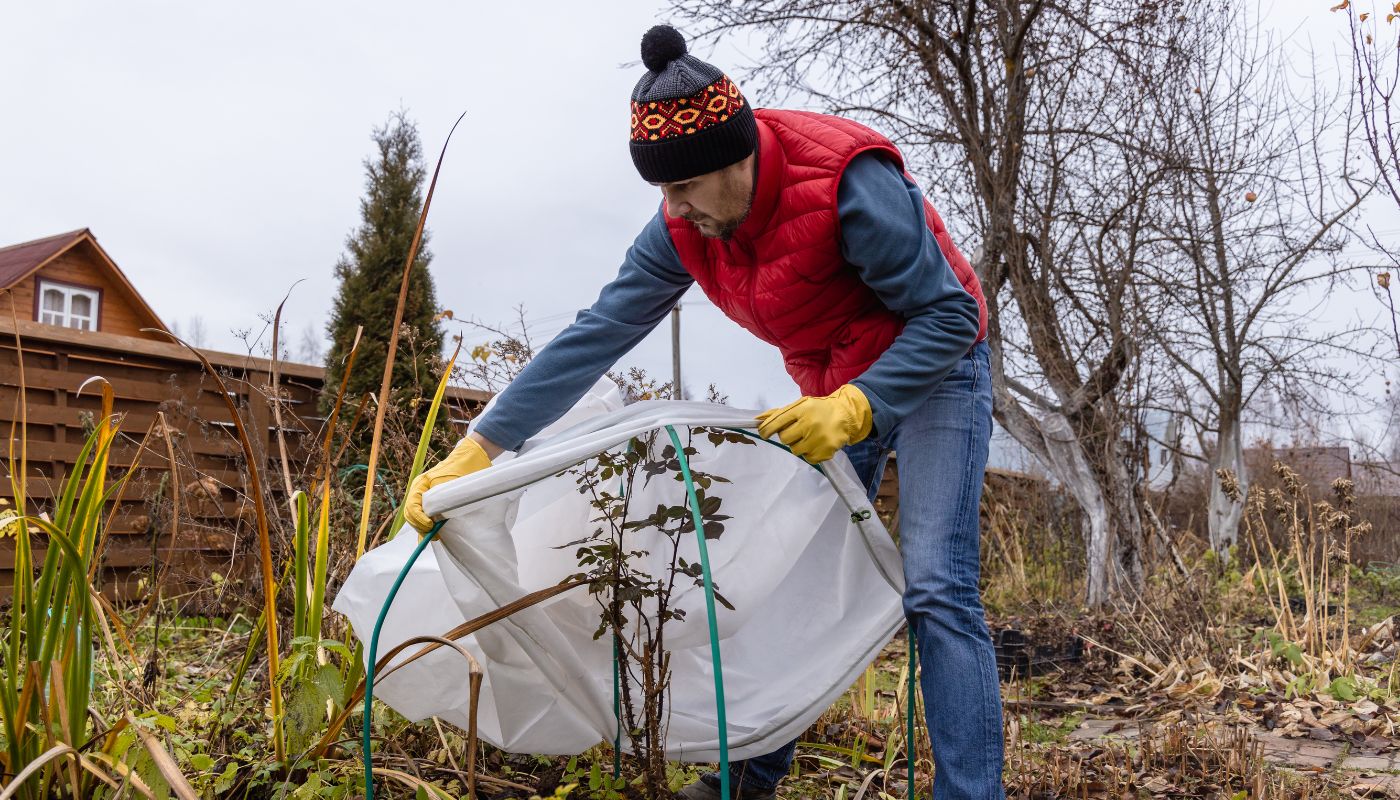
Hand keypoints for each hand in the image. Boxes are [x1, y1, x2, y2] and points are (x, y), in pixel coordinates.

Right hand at [404, 436, 492, 533]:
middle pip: (411, 514)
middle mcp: (419, 491)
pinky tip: (432, 535)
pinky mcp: (433, 502)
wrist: (471, 458)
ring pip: (416, 517)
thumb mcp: (451, 483)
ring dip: (422, 529)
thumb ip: (441, 498)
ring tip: (435, 537)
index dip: (419, 518)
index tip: (431, 525)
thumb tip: (436, 518)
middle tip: (434, 535)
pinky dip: (426, 527)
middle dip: (420, 527)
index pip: (412, 506)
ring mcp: (424, 497)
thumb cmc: (462, 469)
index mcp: (420, 485)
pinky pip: (424, 516)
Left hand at [756, 384, 872, 463]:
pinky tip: (816, 443)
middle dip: (787, 435)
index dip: (766, 430)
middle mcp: (810, 423)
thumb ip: (778, 413)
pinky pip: (808, 459)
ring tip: (808, 437)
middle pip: (784, 438)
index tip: (763, 433)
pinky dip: (809, 453)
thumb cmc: (818, 410)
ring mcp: (818, 438)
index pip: (777, 422)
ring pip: (794, 450)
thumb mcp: (799, 405)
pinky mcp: (826, 451)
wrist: (845, 415)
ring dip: (798, 445)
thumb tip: (757, 419)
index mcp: (801, 409)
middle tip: (796, 431)